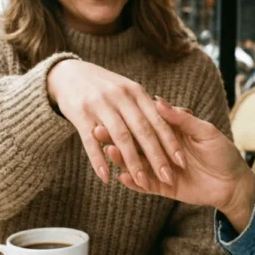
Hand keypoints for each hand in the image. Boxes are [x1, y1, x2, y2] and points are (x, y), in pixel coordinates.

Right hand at [47, 59, 185, 186]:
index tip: (181, 162)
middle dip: (156, 156)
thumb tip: (186, 113)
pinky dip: (98, 160)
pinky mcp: (80, 114)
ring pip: (120, 137)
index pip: (157, 120)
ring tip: (142, 181)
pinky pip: (90, 141)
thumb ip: (153, 105)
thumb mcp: (130, 89)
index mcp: (136, 92)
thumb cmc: (104, 86)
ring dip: (132, 162)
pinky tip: (106, 177)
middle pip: (142, 131)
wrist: (68, 74)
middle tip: (168, 177)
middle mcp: (120, 97)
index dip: (170, 141)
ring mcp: (100, 105)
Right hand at [96, 97, 254, 228]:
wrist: (234, 182)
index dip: (129, 118)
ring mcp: (161, 168)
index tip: (112, 110)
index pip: (145, 123)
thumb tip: (158, 101)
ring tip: (108, 151)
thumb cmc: (222, 151)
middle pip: (135, 142)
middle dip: (117, 137)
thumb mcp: (204, 131)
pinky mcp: (163, 187)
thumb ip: (181, 119)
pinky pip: (145, 185)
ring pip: (136, 163)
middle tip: (99, 130)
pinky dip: (133, 182)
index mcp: (170, 131)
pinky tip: (121, 176)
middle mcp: (161, 149)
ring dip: (121, 157)